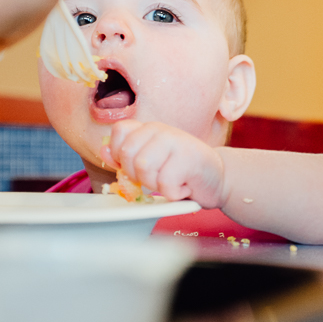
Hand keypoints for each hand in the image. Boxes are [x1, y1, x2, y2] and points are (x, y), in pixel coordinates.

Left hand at [101, 120, 227, 207]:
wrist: (218, 178)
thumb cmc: (182, 172)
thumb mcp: (151, 163)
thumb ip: (127, 157)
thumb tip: (104, 151)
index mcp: (149, 128)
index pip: (119, 131)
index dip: (120, 154)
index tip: (135, 166)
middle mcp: (161, 130)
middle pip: (129, 155)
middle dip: (139, 176)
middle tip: (158, 177)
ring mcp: (176, 141)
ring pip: (144, 169)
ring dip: (156, 185)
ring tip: (172, 181)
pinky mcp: (188, 158)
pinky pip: (165, 183)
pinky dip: (173, 193)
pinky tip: (184, 186)